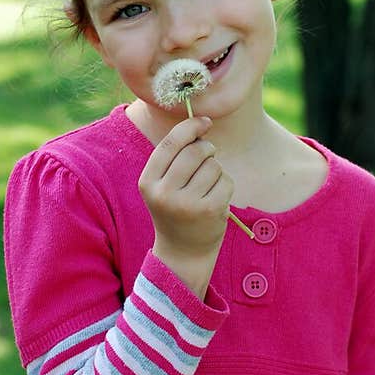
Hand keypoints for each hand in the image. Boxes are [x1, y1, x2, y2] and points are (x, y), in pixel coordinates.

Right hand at [138, 115, 231, 293]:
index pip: (171, 143)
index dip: (190, 127)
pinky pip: (226, 181)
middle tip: (208, 157)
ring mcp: (188, 203)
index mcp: (148, 182)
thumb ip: (175, 155)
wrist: (183, 252)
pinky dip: (225, 185)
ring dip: (216, 170)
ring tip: (207, 187)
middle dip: (207, 149)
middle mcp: (164, 193)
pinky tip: (216, 199)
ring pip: (213, 165)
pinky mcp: (210, 210)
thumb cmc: (175, 209)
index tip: (203, 122)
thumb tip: (202, 122)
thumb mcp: (163, 184)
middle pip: (195, 151)